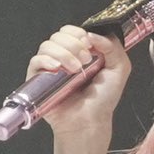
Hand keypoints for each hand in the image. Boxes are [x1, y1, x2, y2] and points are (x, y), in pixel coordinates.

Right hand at [26, 24, 130, 140]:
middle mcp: (63, 57)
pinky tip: (57, 68)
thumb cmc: (103, 99)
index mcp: (80, 51)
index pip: (72, 31)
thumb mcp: (119, 68)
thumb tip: (92, 33)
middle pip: (59, 35)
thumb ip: (112, 46)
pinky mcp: (37, 80)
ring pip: (47, 45)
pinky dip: (46, 60)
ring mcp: (49, 68)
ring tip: (75, 70)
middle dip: (73, 44)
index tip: (89, 45)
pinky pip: (35, 61)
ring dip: (63, 53)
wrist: (90, 121)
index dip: (78, 33)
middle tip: (85, 60)